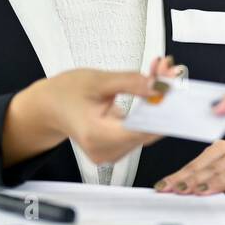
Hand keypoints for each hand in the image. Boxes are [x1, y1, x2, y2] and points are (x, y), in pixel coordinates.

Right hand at [37, 56, 179, 163]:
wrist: (49, 107)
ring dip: (157, 103)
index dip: (163, 109)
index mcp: (97, 136)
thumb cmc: (66, 93)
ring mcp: (111, 154)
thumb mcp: (98, 81)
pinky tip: (150, 89)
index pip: (143, 129)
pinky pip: (140, 131)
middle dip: (162, 99)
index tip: (176, 88)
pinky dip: (148, 111)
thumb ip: (131, 83)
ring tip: (158, 73)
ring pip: (147, 129)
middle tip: (167, 70)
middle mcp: (106, 151)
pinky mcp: (116, 150)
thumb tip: (160, 87)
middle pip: (148, 129)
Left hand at [153, 140, 224, 220]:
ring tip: (202, 192)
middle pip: (215, 166)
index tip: (166, 186)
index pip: (200, 162)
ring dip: (217, 183)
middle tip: (180, 190)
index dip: (182, 174)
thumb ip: (196, 184)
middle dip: (195, 178)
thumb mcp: (213, 185)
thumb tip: (170, 190)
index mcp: (224, 151)